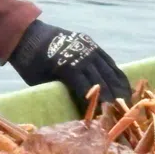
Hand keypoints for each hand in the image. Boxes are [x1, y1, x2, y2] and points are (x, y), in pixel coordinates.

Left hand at [9, 20, 130, 112]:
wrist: (27, 35)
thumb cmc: (30, 64)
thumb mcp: (41, 82)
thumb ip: (60, 92)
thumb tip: (76, 109)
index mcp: (66, 66)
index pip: (87, 89)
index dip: (97, 104)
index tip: (106, 117)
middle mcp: (81, 55)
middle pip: (102, 80)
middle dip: (113, 98)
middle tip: (123, 114)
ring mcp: (88, 48)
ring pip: (109, 70)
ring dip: (119, 87)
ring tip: (127, 102)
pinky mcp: (91, 44)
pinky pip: (108, 61)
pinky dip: (117, 74)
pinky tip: (124, 86)